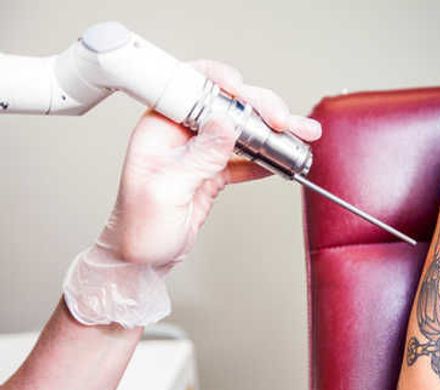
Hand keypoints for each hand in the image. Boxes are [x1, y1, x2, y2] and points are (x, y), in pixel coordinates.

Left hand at [106, 59, 320, 266]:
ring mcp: (200, 151)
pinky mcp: (214, 170)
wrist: (140, 259)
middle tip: (284, 122)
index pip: (191, 86)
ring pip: (243, 129)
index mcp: (159, 127)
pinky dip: (269, 158)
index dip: (219, 80)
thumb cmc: (138, 229)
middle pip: (227, 105)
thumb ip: (197, 157)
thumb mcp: (166, 192)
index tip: (244, 91)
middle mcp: (181, 133)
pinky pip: (247, 156)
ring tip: (301, 134)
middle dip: (260, 108)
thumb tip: (226, 124)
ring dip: (274, 132)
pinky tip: (285, 159)